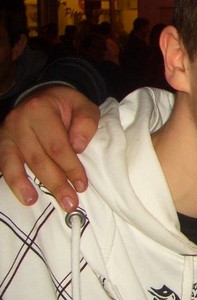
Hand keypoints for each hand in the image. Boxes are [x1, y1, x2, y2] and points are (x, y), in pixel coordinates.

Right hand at [0, 86, 99, 211]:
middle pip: (38, 158)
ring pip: (17, 163)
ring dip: (28, 187)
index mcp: (40, 110)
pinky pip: (4, 165)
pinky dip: (13, 182)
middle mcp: (19, 121)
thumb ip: (86, 123)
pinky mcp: (1, 143)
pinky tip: (24, 197)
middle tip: (70, 203)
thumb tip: (78, 147)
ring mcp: (7, 133)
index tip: (82, 185)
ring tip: (37, 203)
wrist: (42, 97)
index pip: (57, 145)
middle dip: (55, 183)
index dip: (70, 167)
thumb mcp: (84, 106)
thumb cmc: (67, 106)